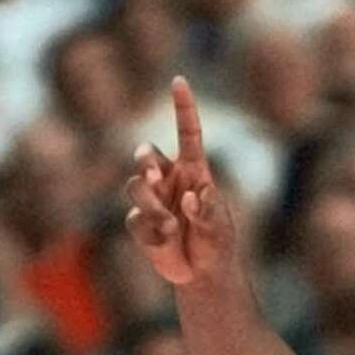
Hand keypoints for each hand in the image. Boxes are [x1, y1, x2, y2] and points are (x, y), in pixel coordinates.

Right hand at [124, 77, 235, 284]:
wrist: (202, 273)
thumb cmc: (216, 243)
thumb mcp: (219, 227)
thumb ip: (208, 212)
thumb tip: (190, 197)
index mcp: (194, 171)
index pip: (187, 133)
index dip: (183, 107)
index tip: (179, 81)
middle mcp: (169, 179)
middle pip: (146, 155)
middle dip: (145, 160)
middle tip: (153, 174)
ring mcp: (152, 199)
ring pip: (136, 187)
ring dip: (151, 205)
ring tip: (171, 226)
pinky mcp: (140, 222)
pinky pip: (135, 219)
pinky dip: (150, 231)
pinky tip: (166, 241)